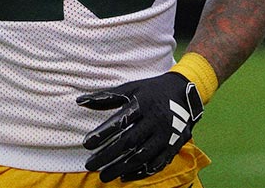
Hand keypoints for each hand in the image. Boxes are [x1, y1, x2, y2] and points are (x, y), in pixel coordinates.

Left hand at [77, 72, 202, 181]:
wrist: (185, 93)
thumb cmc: (152, 91)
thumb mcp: (131, 88)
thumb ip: (107, 97)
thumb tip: (80, 101)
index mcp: (143, 104)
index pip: (120, 122)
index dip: (103, 133)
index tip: (86, 144)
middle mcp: (156, 120)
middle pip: (129, 142)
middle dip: (108, 155)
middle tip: (90, 165)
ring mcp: (166, 135)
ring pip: (142, 156)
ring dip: (121, 167)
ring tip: (104, 176)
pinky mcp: (174, 146)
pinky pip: (157, 163)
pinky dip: (140, 172)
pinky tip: (124, 177)